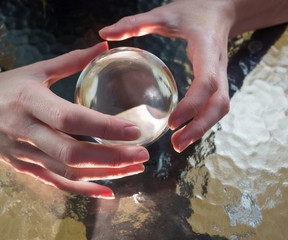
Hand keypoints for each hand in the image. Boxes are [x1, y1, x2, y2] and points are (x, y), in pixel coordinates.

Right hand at [0, 42, 148, 198]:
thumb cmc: (2, 88)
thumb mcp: (35, 70)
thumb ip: (71, 60)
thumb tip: (102, 47)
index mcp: (31, 101)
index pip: (71, 118)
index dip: (104, 127)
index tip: (134, 130)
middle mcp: (28, 131)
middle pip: (73, 153)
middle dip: (112, 157)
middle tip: (142, 155)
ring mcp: (25, 154)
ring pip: (68, 172)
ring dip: (104, 173)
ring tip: (133, 169)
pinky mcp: (25, 168)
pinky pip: (56, 183)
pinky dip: (83, 190)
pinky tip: (106, 191)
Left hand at [99, 0, 233, 151]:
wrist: (221, 10)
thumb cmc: (192, 11)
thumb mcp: (164, 14)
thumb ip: (136, 23)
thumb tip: (104, 33)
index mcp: (207, 49)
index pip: (206, 83)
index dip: (192, 105)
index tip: (171, 122)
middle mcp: (218, 66)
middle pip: (219, 104)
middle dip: (200, 128)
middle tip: (176, 145)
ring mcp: (221, 75)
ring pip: (220, 108)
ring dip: (203, 129)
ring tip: (179, 144)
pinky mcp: (217, 81)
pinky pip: (215, 106)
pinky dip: (202, 121)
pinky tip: (184, 130)